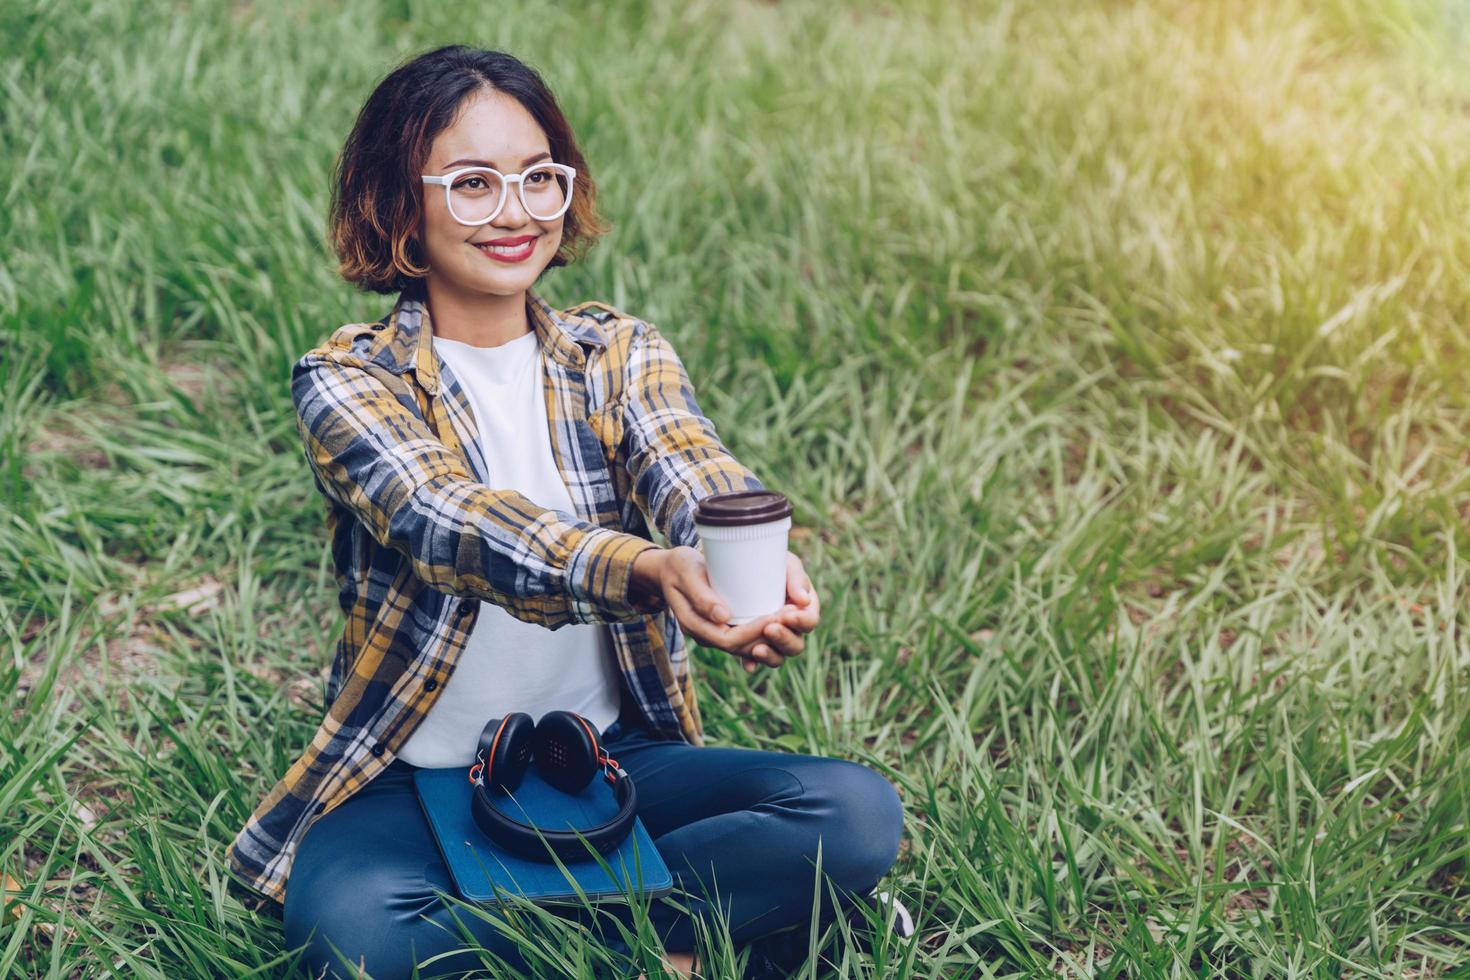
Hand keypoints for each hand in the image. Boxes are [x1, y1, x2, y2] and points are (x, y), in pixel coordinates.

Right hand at [632, 547, 811, 672]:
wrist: (670, 569)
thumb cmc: (679, 566)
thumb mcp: (686, 573)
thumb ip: (702, 595)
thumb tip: (723, 617)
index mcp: (695, 625)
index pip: (730, 640)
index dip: (755, 632)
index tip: (776, 615)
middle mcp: (708, 635)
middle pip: (744, 648)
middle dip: (771, 636)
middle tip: (792, 614)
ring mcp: (718, 632)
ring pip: (750, 648)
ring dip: (774, 638)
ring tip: (793, 617)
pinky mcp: (728, 626)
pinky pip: (750, 640)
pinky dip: (768, 635)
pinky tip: (786, 623)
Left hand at [741, 551, 819, 674]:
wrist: (740, 566)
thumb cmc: (770, 561)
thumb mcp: (785, 563)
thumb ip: (796, 577)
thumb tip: (802, 600)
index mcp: (803, 608)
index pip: (809, 621)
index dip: (802, 622)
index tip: (787, 614)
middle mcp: (791, 628)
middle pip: (796, 645)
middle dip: (784, 639)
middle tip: (769, 628)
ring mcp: (772, 639)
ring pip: (778, 657)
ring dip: (770, 655)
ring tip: (757, 649)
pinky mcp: (753, 643)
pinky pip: (753, 660)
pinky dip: (751, 663)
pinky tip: (747, 664)